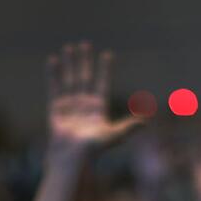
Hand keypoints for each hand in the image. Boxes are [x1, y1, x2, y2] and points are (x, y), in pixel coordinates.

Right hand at [46, 41, 143, 159]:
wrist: (72, 156)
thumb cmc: (93, 149)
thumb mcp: (114, 136)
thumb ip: (128, 127)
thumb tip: (146, 122)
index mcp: (98, 107)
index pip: (102, 82)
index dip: (105, 69)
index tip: (107, 55)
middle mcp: (84, 103)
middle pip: (85, 77)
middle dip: (84, 61)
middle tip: (84, 44)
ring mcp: (70, 104)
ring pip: (70, 78)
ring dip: (69, 63)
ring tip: (68, 47)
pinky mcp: (56, 107)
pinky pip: (55, 87)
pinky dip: (54, 74)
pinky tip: (53, 60)